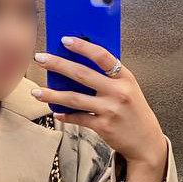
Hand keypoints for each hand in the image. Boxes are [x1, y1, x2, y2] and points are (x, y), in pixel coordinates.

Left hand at [31, 37, 166, 169]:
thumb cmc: (134, 111)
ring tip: (36, 92)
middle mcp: (118, 92)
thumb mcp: (129, 88)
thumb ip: (110, 77)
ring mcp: (110, 110)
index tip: (64, 40)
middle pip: (82, 74)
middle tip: (40, 58)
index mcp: (125, 77)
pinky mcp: (103, 126)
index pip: (102, 56)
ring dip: (52, 95)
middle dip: (58, 65)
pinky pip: (78, 118)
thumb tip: (80, 64)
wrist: (145, 141)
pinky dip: (65, 115)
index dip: (82, 47)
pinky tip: (55, 112)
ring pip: (74, 99)